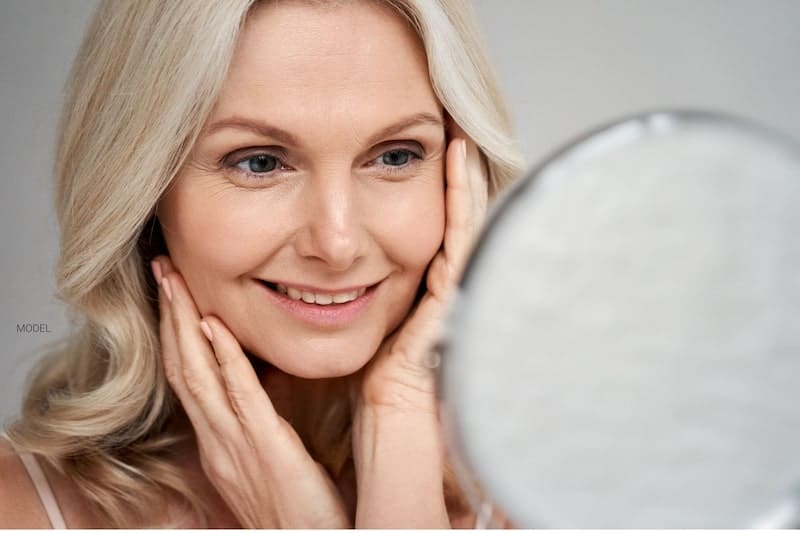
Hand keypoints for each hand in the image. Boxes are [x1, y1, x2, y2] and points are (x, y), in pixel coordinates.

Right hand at [151, 256, 349, 527]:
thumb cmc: (296, 511)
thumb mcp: (268, 461)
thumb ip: (257, 425)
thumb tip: (258, 389)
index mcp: (220, 442)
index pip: (188, 377)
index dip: (175, 332)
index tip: (173, 293)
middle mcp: (219, 440)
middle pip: (183, 367)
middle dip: (171, 315)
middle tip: (161, 271)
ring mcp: (237, 444)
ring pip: (200, 375)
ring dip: (186, 325)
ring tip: (176, 283)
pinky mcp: (267, 449)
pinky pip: (241, 397)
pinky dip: (225, 360)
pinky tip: (215, 328)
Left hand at [356, 118, 488, 413]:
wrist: (390, 431)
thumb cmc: (367, 393)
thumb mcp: (345, 337)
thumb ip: (335, 307)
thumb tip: (302, 284)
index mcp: (412, 293)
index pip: (420, 234)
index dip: (420, 196)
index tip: (407, 156)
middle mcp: (437, 286)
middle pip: (444, 220)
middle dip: (445, 178)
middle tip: (446, 133)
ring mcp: (452, 290)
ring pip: (461, 219)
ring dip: (460, 175)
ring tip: (457, 132)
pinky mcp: (456, 294)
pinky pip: (462, 235)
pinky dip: (464, 194)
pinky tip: (460, 156)